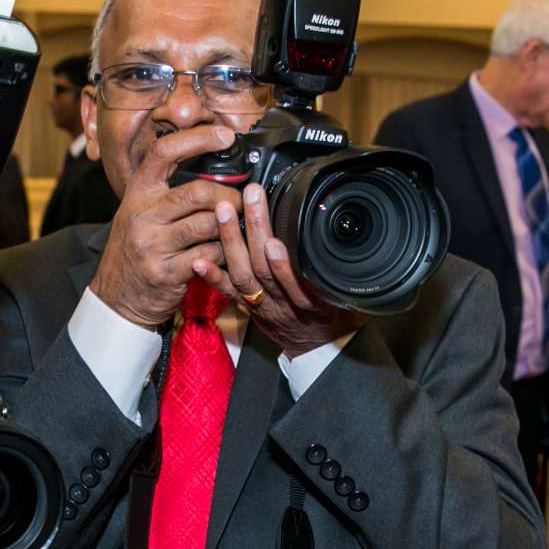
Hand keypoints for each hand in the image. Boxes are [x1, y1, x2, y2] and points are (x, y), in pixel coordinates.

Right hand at [85, 123, 238, 327]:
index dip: (197, 139)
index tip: (224, 135)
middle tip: (240, 199)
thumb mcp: (139, 212)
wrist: (115, 296)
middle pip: (196, 192)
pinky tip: (224, 251)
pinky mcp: (167, 272)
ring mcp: (154, 245)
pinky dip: (224, 252)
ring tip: (235, 226)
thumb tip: (206, 164)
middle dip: (228, 194)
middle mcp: (142, 216)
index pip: (165, 153)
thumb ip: (165, 191)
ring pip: (207, 224)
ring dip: (230, 225)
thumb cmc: (134, 250)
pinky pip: (210, 255)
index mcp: (137, 193)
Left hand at [201, 181, 363, 358]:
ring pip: (244, 276)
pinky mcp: (248, 308)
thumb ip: (339, 273)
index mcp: (312, 303)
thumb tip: (345, 241)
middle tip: (251, 197)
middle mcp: (284, 306)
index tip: (276, 239)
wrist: (319, 350)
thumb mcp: (348, 298)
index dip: (283, 264)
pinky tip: (199, 259)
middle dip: (256, 231)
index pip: (296, 282)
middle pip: (264, 270)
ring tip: (224, 211)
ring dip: (231, 242)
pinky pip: (228, 293)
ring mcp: (263, 307)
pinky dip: (213, 276)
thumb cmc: (335, 319)